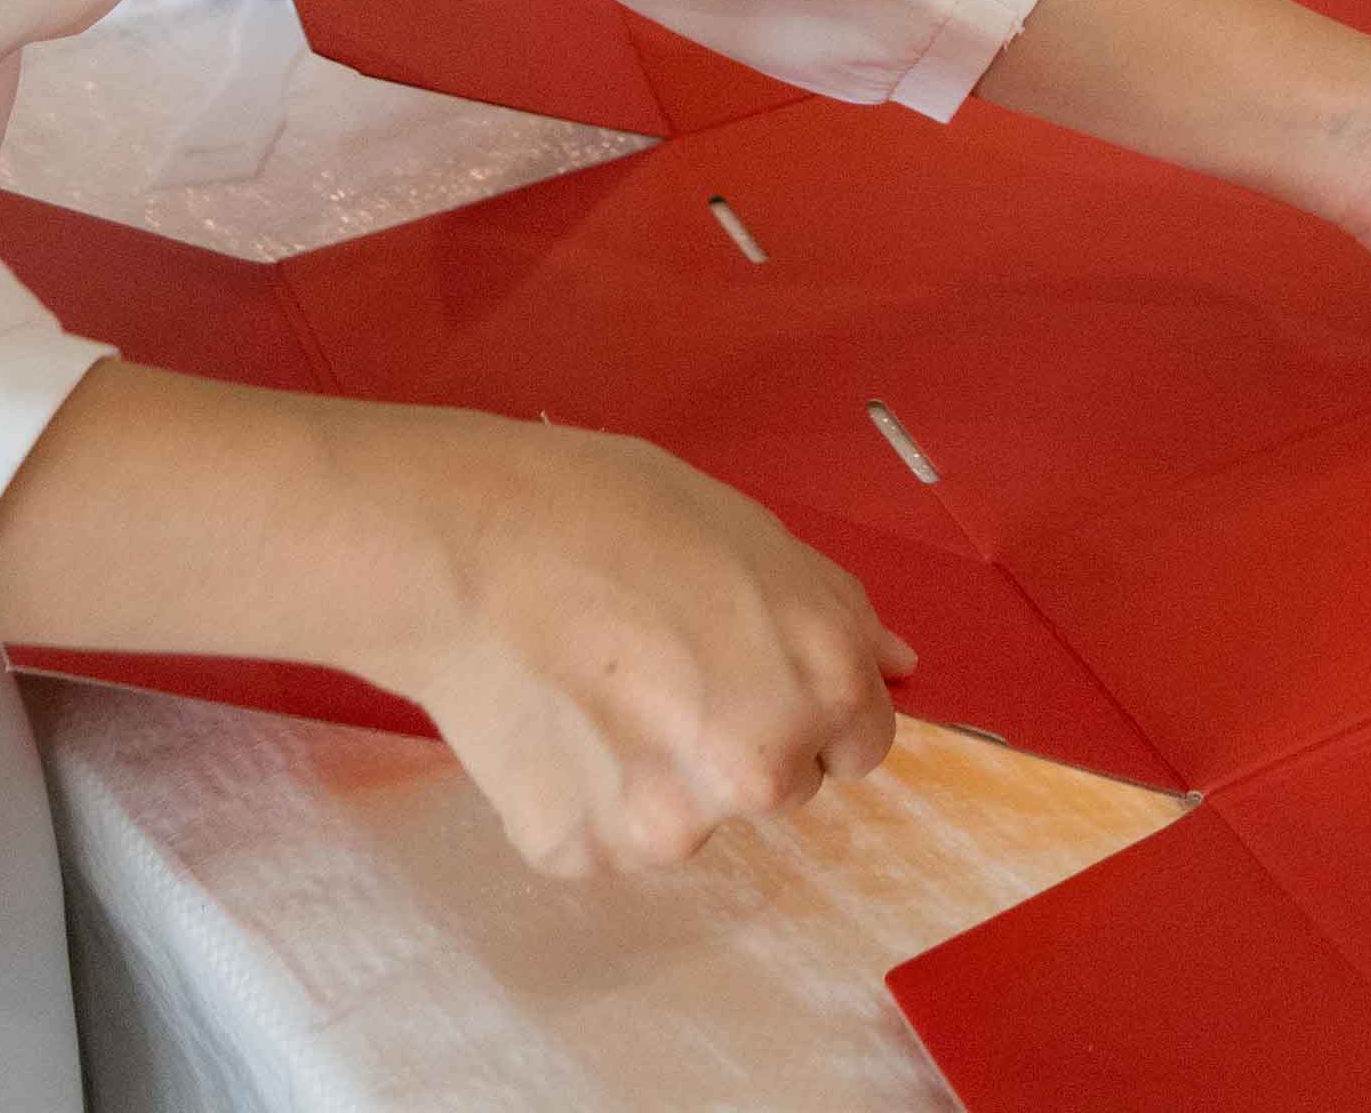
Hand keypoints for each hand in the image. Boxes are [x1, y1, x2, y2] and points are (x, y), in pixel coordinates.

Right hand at [352, 413, 917, 876]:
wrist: (469, 547)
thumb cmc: (614, 515)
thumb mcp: (757, 536)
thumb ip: (839, 616)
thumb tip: (901, 668)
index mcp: (822, 688)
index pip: (860, 746)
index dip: (807, 704)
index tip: (750, 671)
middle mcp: (759, 774)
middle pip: (776, 787)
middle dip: (736, 739)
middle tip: (660, 665)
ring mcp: (667, 826)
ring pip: (687, 817)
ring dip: (657, 775)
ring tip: (595, 688)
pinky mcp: (582, 854)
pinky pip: (604, 835)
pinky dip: (584, 794)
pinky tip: (553, 722)